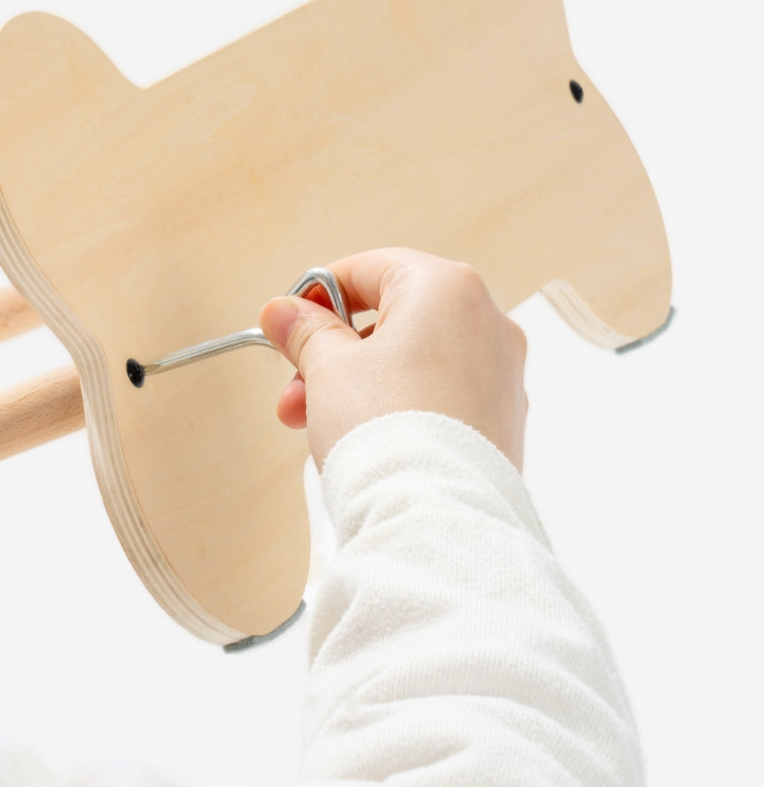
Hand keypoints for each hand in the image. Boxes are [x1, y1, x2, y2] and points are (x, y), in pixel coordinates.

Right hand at [260, 248, 528, 470]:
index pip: (369, 269)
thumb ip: (306, 331)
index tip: (288, 324)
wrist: (435, 517)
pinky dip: (400, 406)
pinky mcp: (503, 419)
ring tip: (316, 425)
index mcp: (446, 289)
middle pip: (392, 320)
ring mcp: (501, 373)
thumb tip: (283, 311)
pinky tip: (365, 441)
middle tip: (295, 390)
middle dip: (333, 355)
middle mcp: (487, 322)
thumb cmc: (386, 430)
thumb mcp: (327, 369)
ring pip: (414, 361)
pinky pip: (440, 395)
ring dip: (359, 385)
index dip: (317, 296)